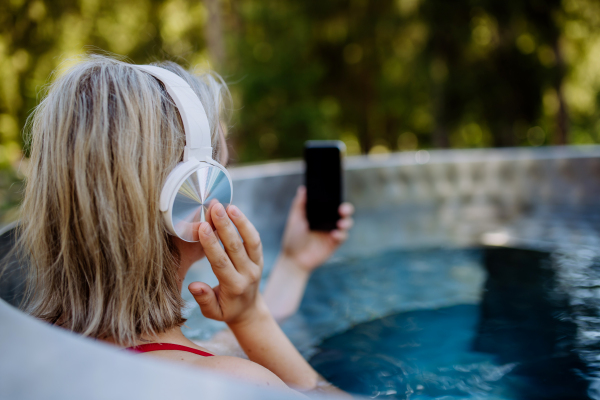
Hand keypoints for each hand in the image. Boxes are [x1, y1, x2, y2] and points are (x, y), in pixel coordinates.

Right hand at [188, 203, 264, 325]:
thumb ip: (204, 299)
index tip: (202, 227)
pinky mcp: (259, 257)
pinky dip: (246, 224)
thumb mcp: (212, 312)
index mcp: (234, 287)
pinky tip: (235, 211)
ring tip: (228, 205)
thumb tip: (194, 285)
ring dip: (239, 221)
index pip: (221, 262)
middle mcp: (248, 274)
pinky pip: (255, 239)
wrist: (249, 310)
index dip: (211, 244)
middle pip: (235, 247)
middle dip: (224, 226)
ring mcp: (256, 264)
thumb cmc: (226, 310)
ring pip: (250, 240)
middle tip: (214, 208)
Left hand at [281, 186, 353, 271]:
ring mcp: (333, 232)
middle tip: (342, 208)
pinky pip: (343, 236)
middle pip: (343, 211)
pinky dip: (340, 234)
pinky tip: (333, 234)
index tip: (337, 193)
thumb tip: (303, 189)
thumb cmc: (293, 238)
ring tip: (340, 223)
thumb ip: (299, 204)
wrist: (294, 259)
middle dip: (346, 208)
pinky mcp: (335, 243)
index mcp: (320, 214)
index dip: (336, 197)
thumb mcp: (294, 219)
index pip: (332, 203)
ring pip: (346, 223)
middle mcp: (329, 221)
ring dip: (346, 221)